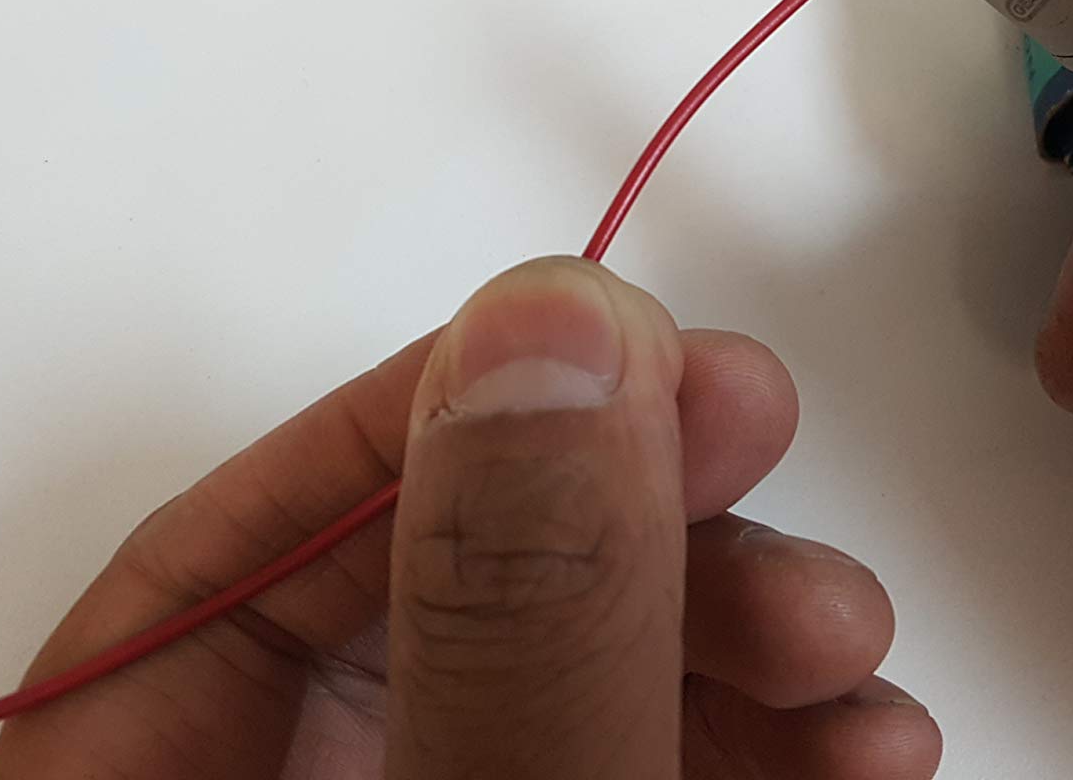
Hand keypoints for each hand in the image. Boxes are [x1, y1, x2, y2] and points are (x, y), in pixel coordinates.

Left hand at [0, 259, 939, 778]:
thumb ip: (510, 621)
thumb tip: (548, 337)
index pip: (211, 566)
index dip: (419, 428)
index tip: (608, 355)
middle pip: (424, 610)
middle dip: (631, 528)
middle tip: (759, 464)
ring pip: (561, 690)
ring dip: (735, 638)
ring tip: (851, 654)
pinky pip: (634, 770)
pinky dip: (758, 745)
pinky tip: (861, 744)